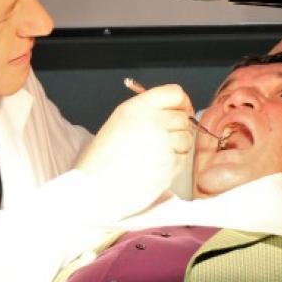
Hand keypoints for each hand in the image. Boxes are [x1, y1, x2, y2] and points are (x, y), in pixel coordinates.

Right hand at [76, 84, 193, 218]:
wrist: (95, 189)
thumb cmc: (103, 161)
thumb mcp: (120, 122)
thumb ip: (147, 112)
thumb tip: (174, 110)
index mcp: (137, 108)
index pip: (175, 93)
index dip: (182, 103)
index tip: (181, 111)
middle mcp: (152, 121)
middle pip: (183, 117)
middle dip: (177, 128)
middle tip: (161, 141)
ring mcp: (163, 142)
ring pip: (186, 138)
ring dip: (176, 148)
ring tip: (153, 156)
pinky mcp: (170, 163)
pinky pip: (183, 159)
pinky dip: (173, 165)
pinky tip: (153, 168)